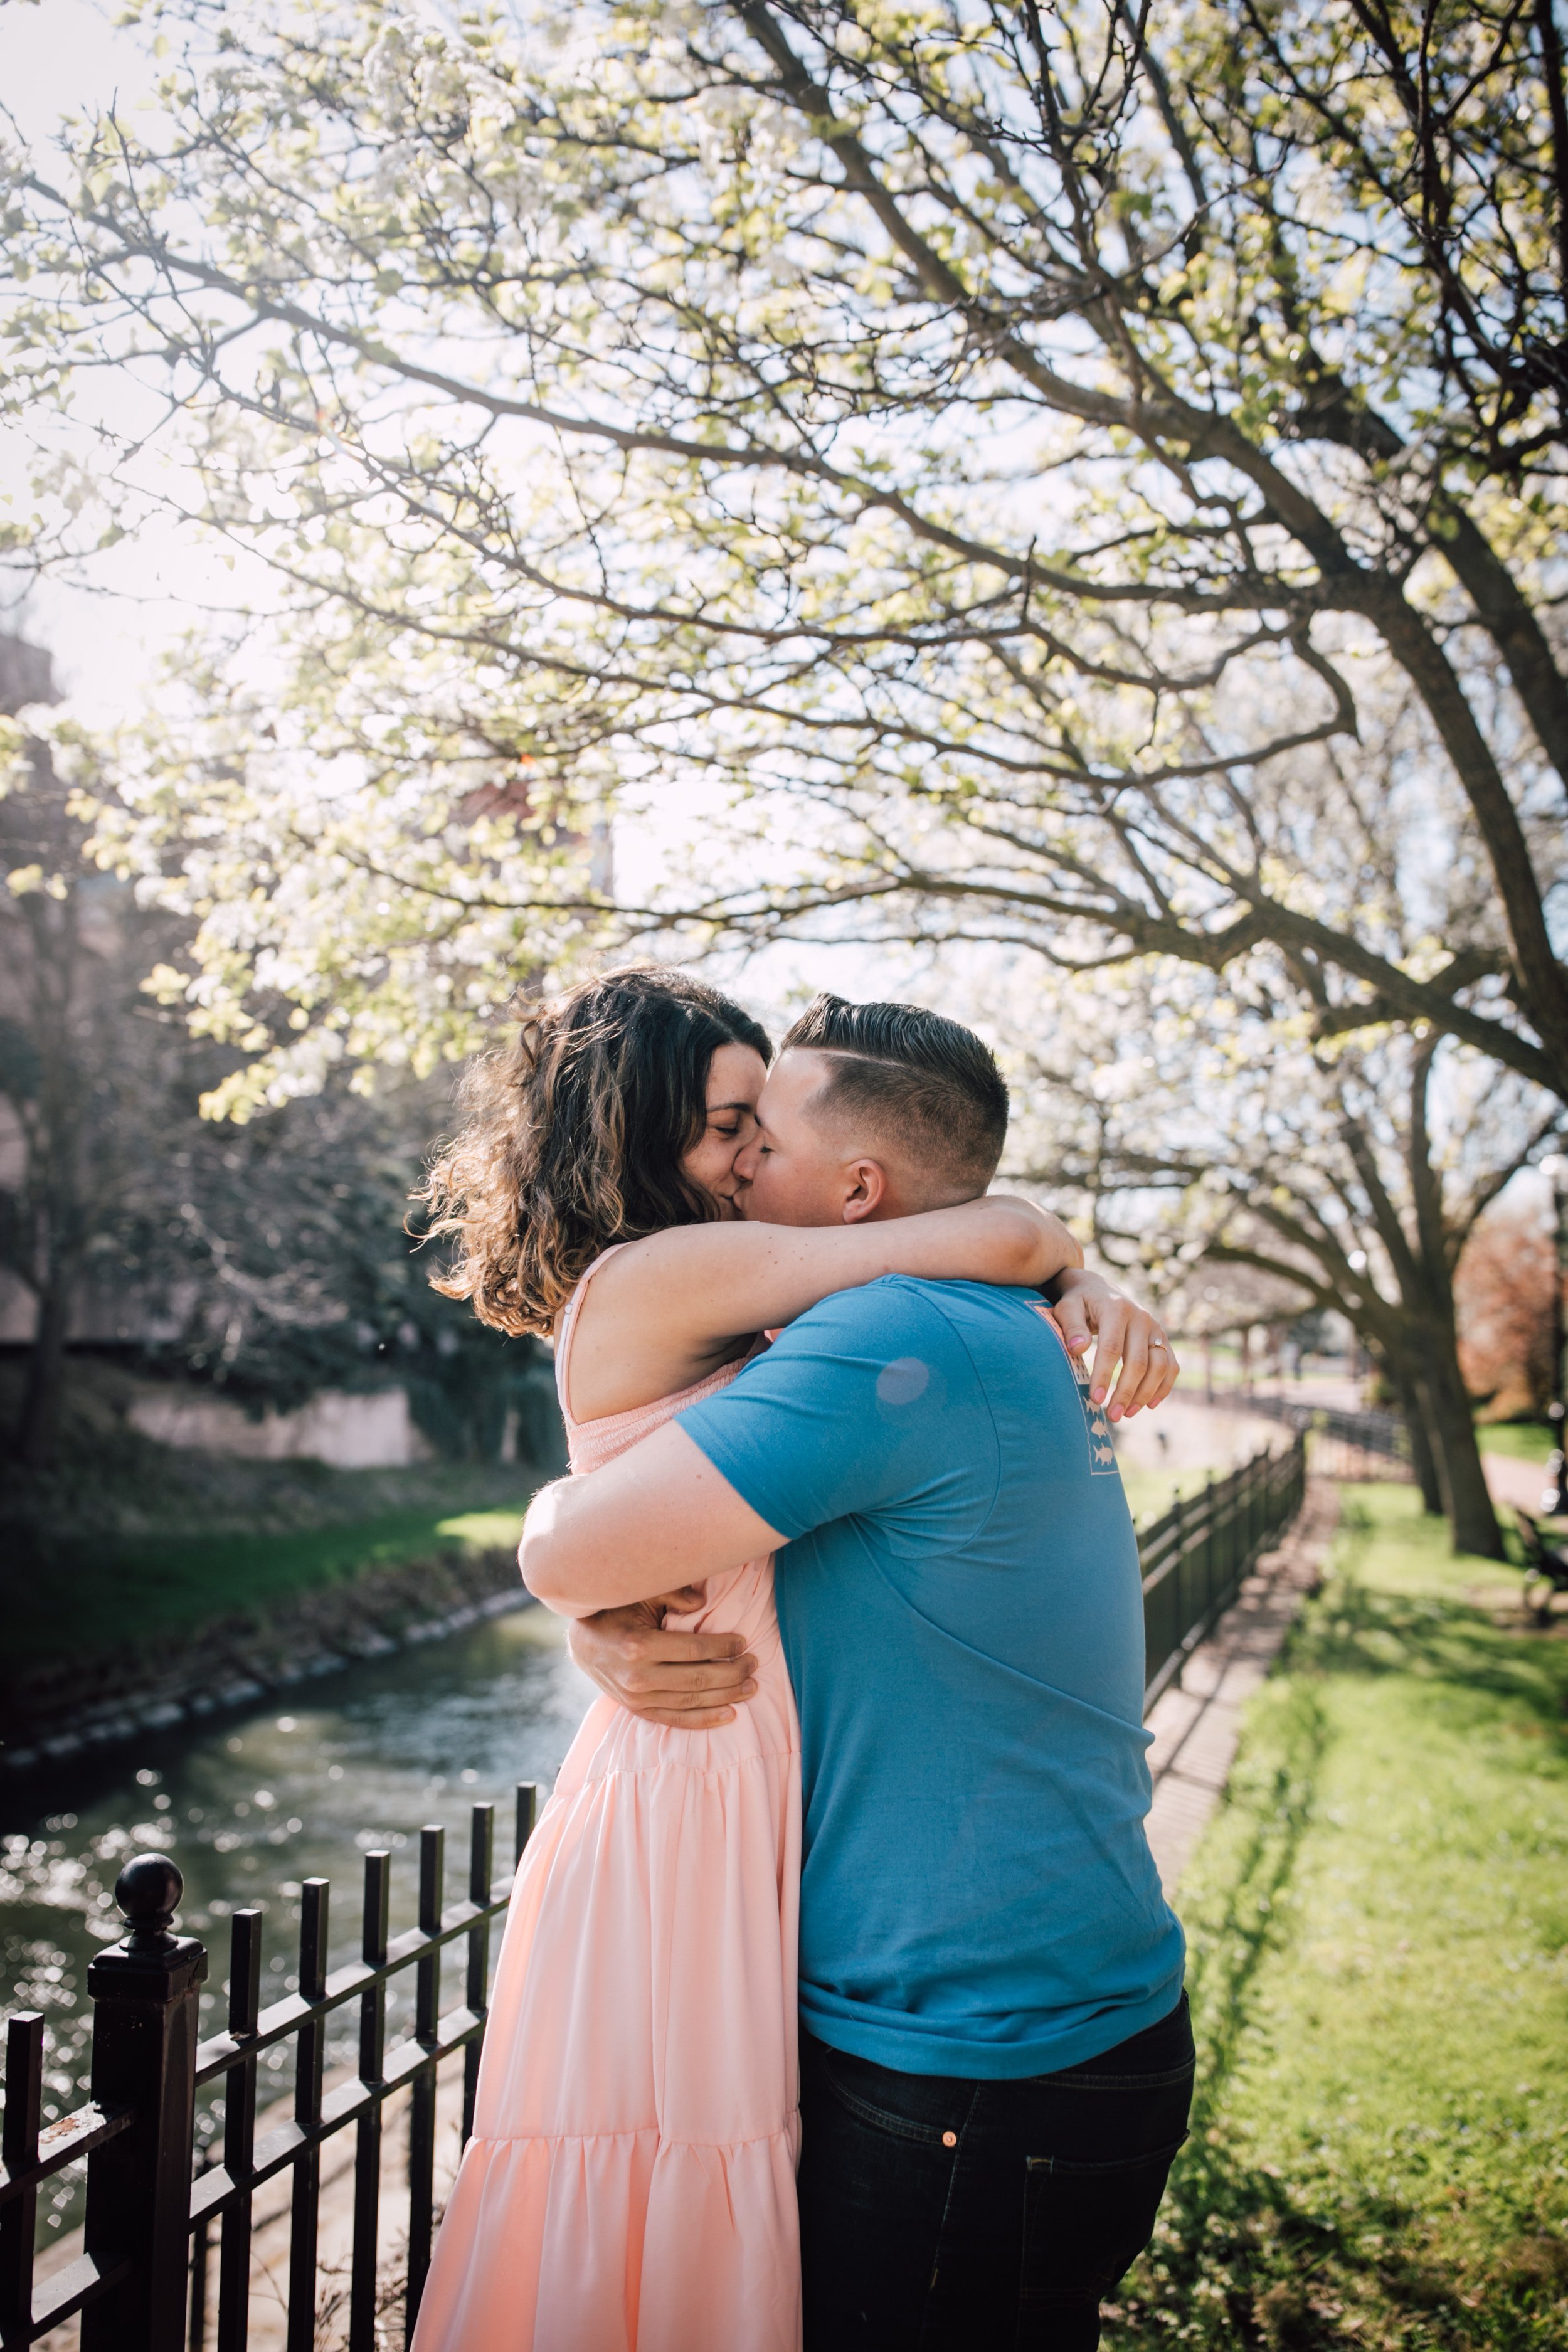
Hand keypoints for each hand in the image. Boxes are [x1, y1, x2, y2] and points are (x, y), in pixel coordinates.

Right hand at [566, 1596, 758, 1728]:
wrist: (584, 1644)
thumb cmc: (617, 1611)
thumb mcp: (642, 1594)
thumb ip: (672, 1593)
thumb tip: (703, 1601)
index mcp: (639, 1645)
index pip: (694, 1650)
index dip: (723, 1647)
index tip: (743, 1641)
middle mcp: (638, 1677)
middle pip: (698, 1679)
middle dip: (733, 1673)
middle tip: (754, 1663)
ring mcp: (637, 1699)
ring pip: (692, 1702)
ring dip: (727, 1696)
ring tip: (751, 1686)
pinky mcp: (638, 1711)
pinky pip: (677, 1720)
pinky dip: (705, 1720)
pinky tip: (730, 1714)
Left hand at [1045, 1268, 1178, 1420]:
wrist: (1099, 1288)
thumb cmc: (1079, 1302)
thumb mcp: (1067, 1308)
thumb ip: (1071, 1327)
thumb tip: (1077, 1349)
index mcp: (1116, 1309)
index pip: (1112, 1348)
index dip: (1104, 1375)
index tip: (1095, 1399)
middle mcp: (1141, 1318)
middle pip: (1139, 1361)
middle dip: (1126, 1392)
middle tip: (1112, 1415)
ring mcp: (1156, 1328)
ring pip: (1160, 1366)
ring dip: (1146, 1393)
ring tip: (1127, 1414)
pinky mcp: (1162, 1338)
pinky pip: (1171, 1365)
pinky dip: (1164, 1387)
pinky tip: (1148, 1405)